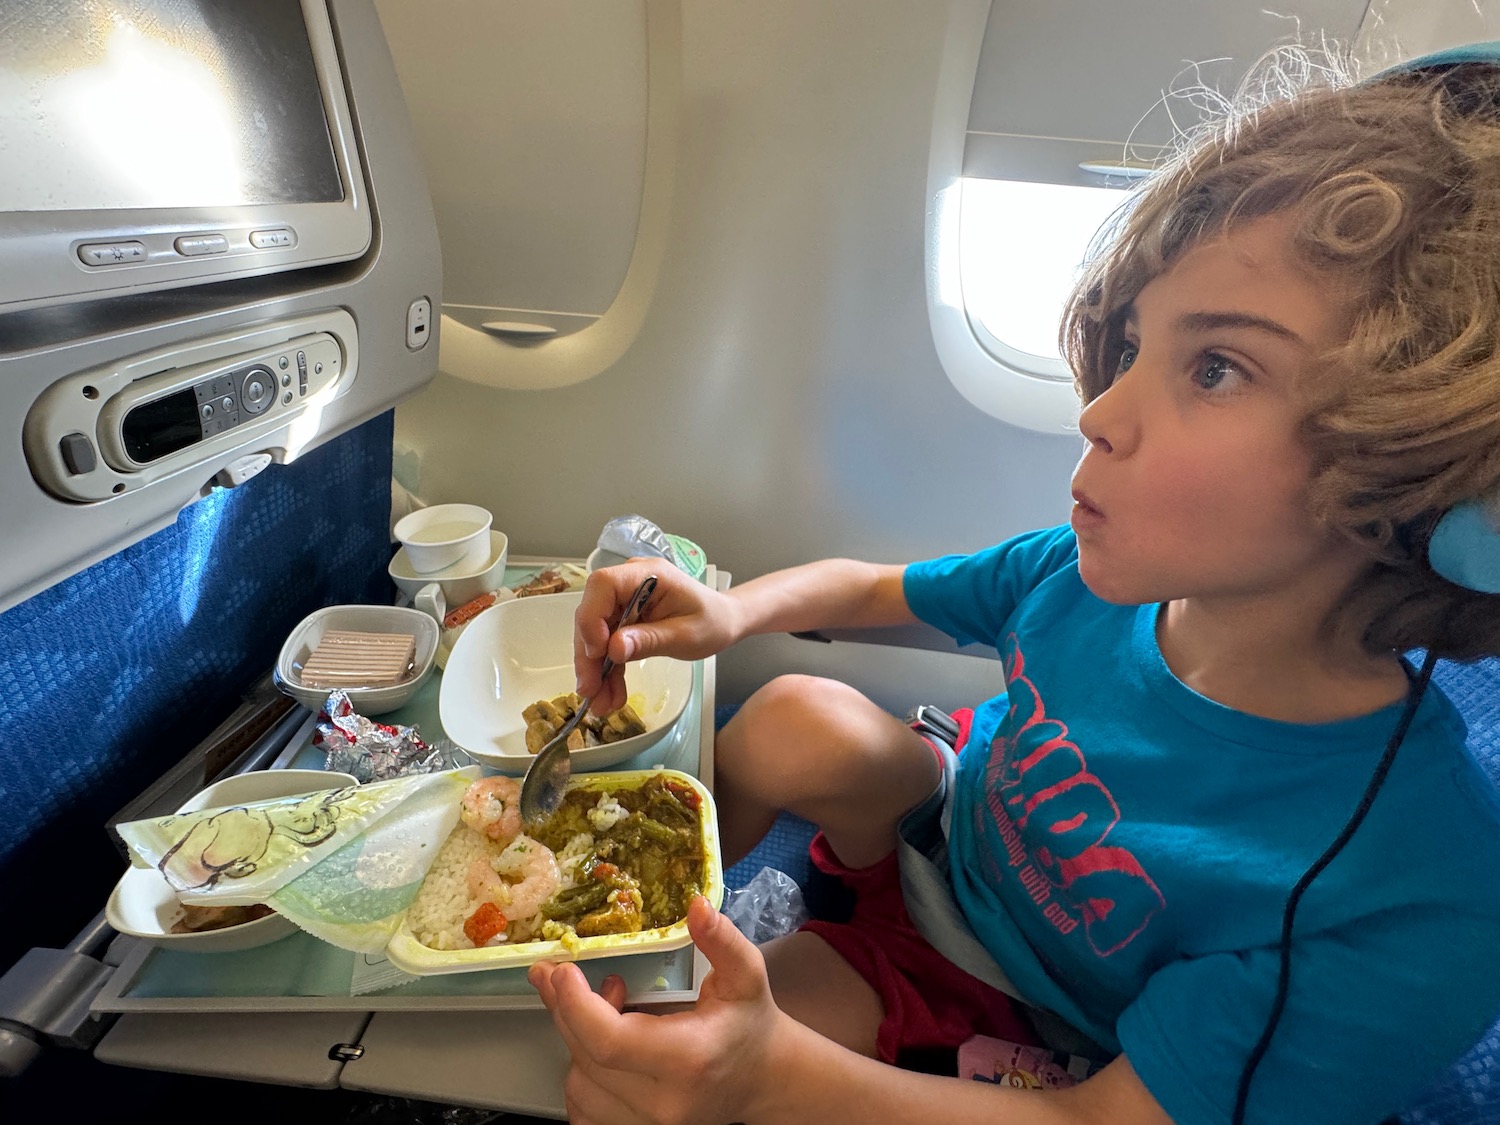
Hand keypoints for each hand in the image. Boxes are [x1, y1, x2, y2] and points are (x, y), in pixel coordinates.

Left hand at [529, 896, 779, 1124]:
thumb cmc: (749, 1024)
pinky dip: (581, 1076)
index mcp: (689, 1058)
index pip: (610, 1041)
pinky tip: (597, 1048)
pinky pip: (583, 1110)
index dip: (575, 1005)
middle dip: (567, 1010)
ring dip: (576, 1041)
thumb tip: (696, 905)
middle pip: (586, 1057)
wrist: (764, 1080)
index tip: (564, 971)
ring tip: (603, 1009)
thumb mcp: (746, 974)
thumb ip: (722, 940)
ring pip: (579, 1084)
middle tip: (566, 975)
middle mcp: (664, 1102)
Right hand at [574, 562, 738, 712]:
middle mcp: (629, 583)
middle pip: (592, 613)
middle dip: (589, 655)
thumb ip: (650, 640)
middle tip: (590, 691)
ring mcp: (624, 602)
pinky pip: (607, 644)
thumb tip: (613, 649)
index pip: (603, 585)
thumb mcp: (686, 635)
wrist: (723, 622)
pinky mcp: (623, 619)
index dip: (592, 616)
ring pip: (594, 634)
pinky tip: (609, 695)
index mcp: (647, 575)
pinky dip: (607, 670)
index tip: (599, 652)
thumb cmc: (711, 622)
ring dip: (595, 669)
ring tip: (600, 703)